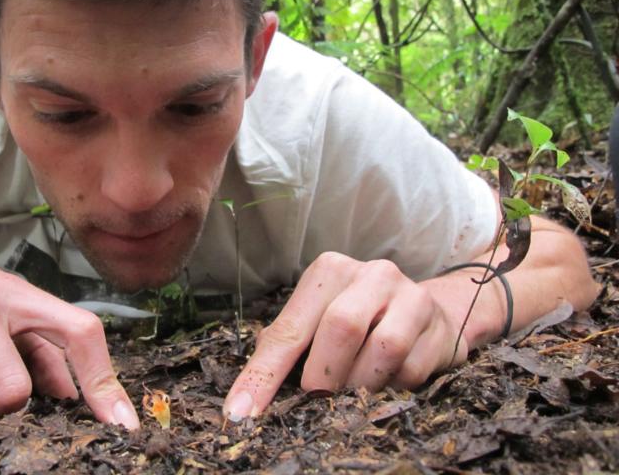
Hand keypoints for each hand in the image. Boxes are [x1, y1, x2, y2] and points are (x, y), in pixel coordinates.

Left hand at [223, 252, 466, 420]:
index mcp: (330, 271)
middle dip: (323, 374)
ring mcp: (410, 296)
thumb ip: (286, 344)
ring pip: (384, 347)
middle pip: (340, 326)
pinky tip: (386, 382)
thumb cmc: (360, 318)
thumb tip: (248, 396)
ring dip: (361, 383)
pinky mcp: (439, 326)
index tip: (243, 410)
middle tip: (315, 398)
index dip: (264, 373)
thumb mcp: (318, 320)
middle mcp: (371, 274)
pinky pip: (413, 369)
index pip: (290, 327)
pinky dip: (393, 387)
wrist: (431, 312)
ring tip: (352, 392)